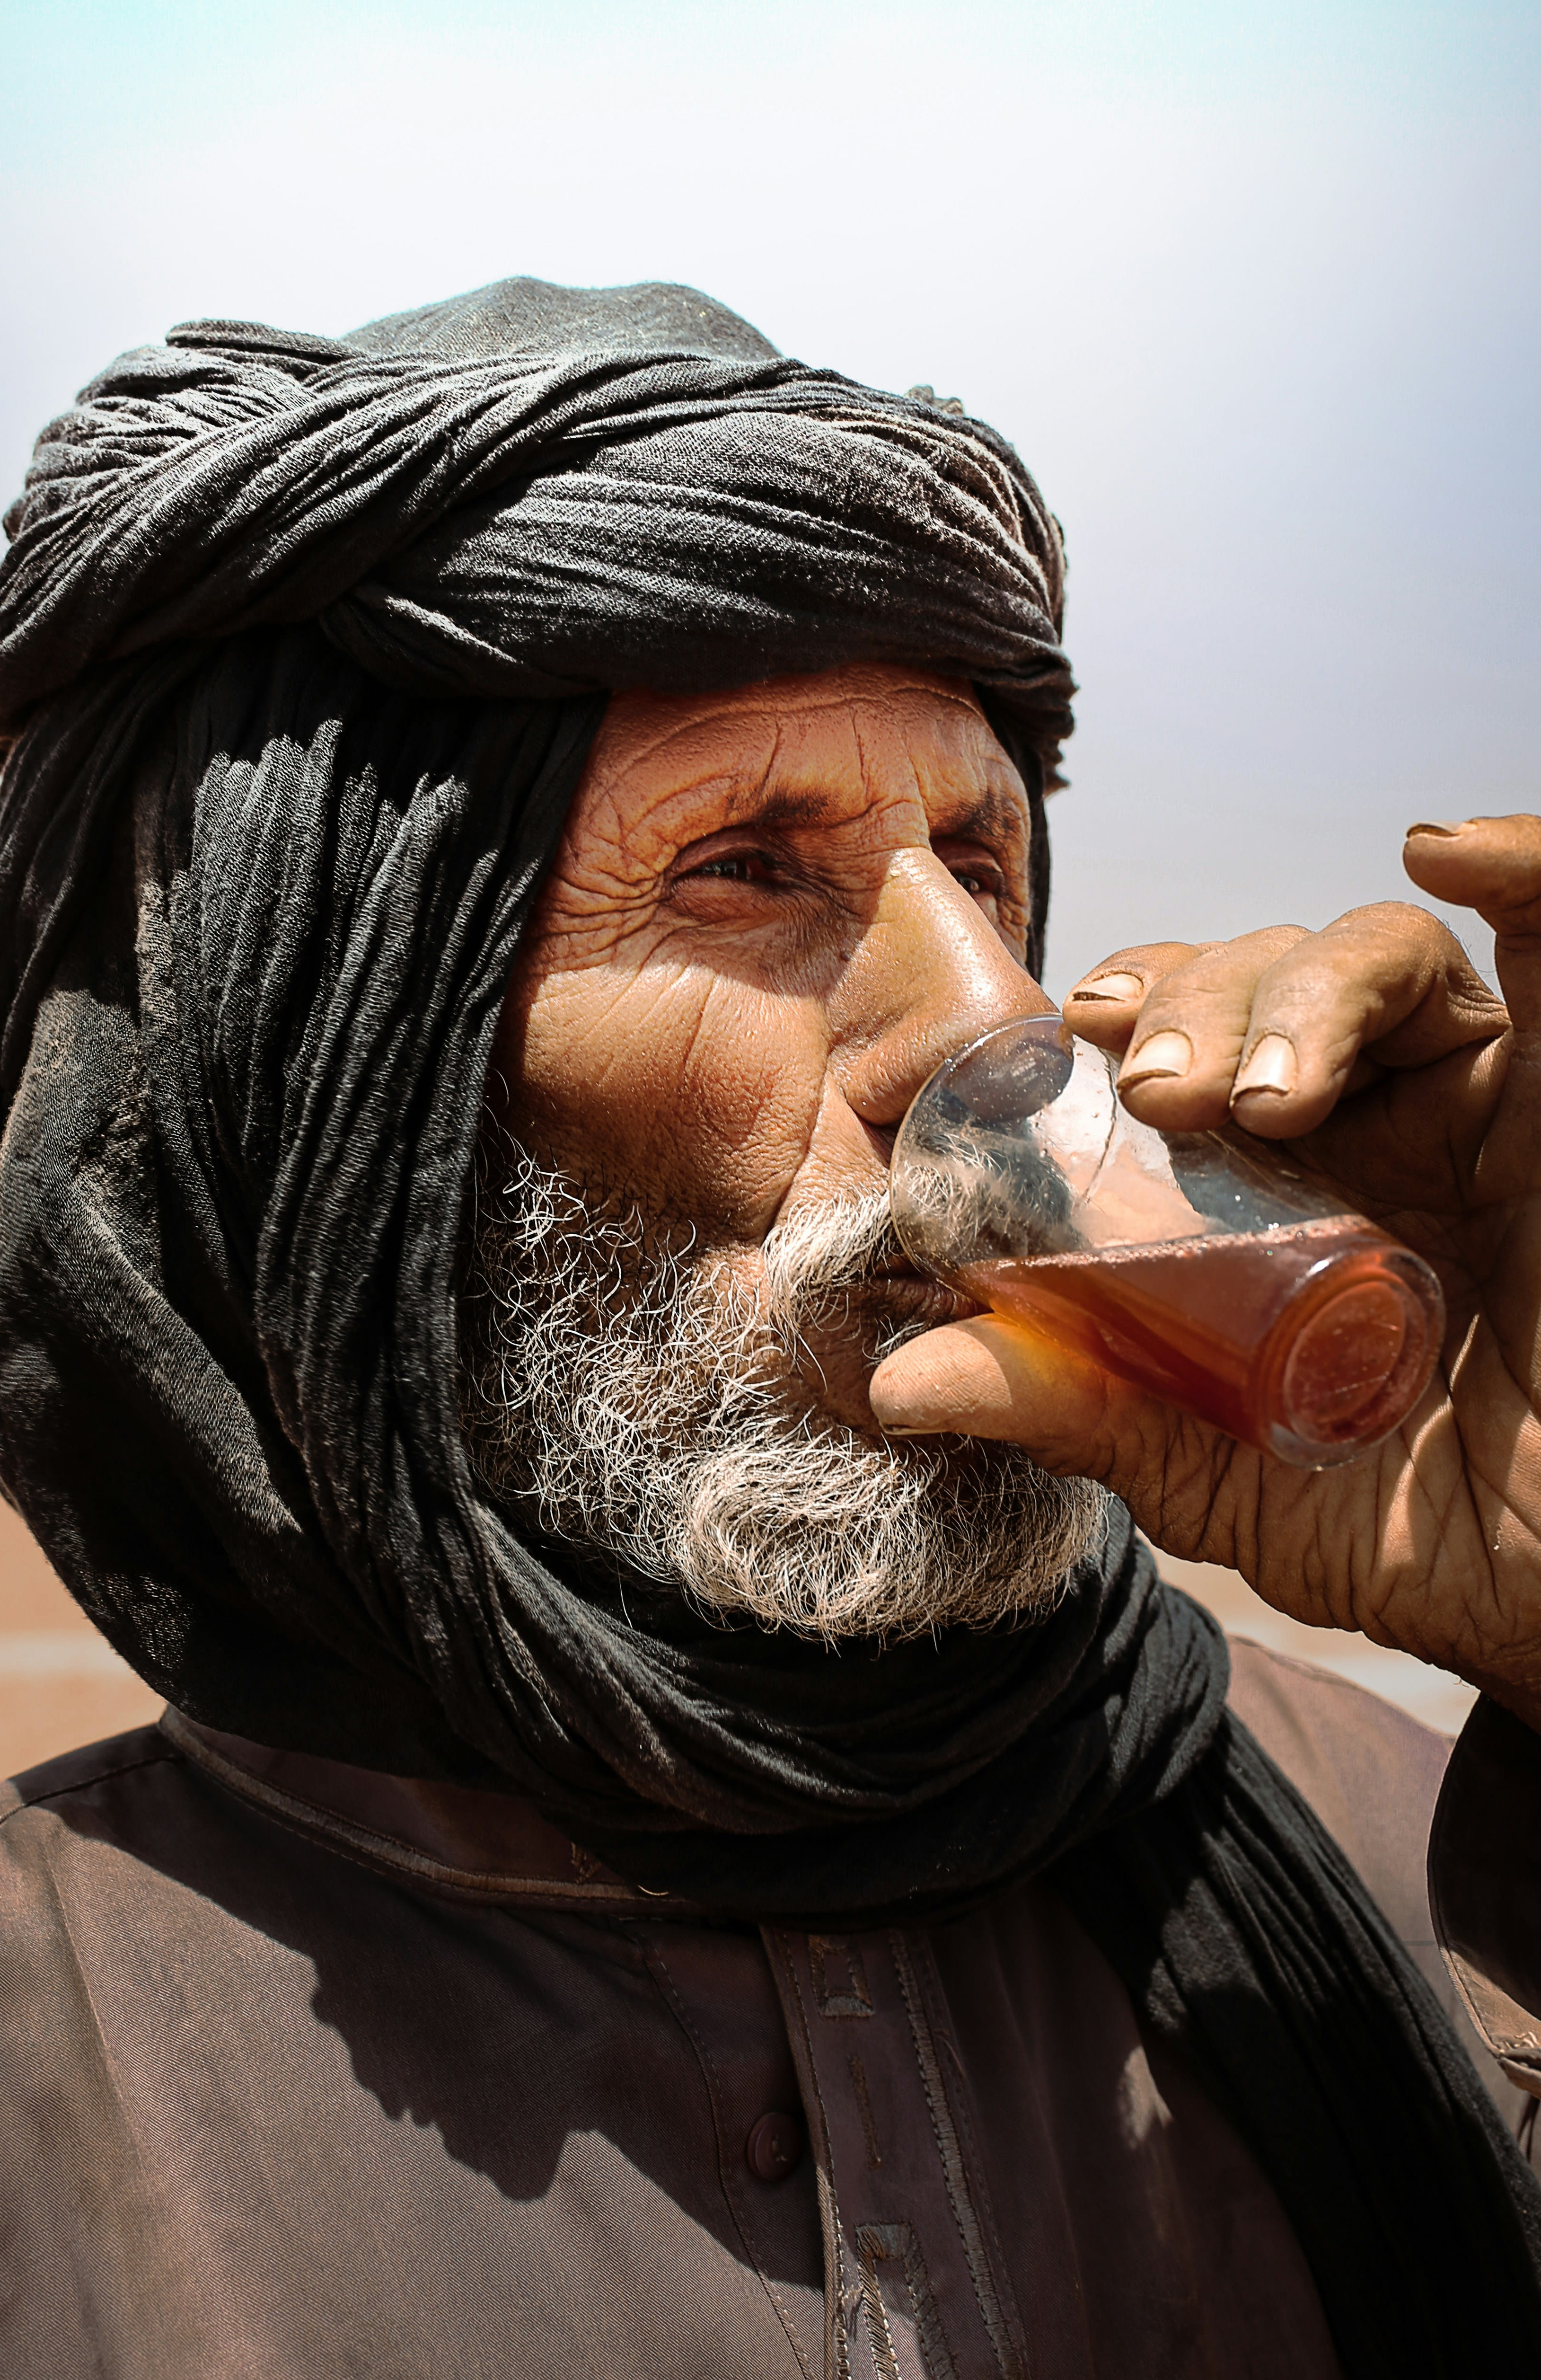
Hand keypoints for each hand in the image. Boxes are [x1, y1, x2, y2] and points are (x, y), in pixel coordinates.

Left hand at [869, 814, 1540, 1729]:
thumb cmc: (1400, 1531)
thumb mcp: (1213, 1469)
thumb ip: (1081, 1411)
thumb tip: (901, 1381)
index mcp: (1267, 1186)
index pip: (1177, 1035)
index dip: (1119, 1009)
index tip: (1065, 1036)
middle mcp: (1366, 1126)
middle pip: (1260, 978)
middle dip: (1193, 1001)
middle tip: (1157, 1090)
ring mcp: (1475, 1109)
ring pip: (1376, 958)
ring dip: (1299, 987)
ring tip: (1259, 1093)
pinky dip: (1524, 873)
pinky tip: (1455, 848)